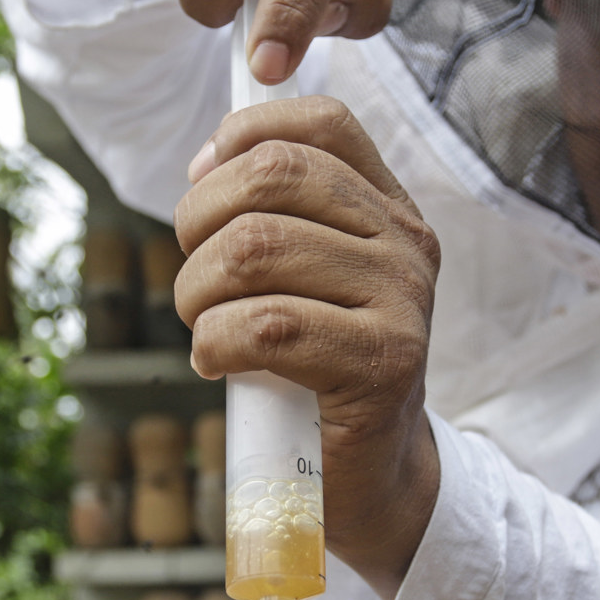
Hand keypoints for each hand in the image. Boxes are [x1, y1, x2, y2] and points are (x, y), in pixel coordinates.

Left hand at [176, 97, 439, 596]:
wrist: (374, 476)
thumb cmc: (320, 374)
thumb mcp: (305, 280)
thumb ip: (274, 216)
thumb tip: (204, 162)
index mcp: (389, 210)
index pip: (323, 123)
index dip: (245, 133)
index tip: (203, 181)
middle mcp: (405, 244)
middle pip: (273, 176)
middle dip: (199, 220)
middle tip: (194, 279)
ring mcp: (402, 302)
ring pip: (256, 249)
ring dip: (196, 292)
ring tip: (203, 327)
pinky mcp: (383, 364)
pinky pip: (266, 326)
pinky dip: (214, 342)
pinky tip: (216, 361)